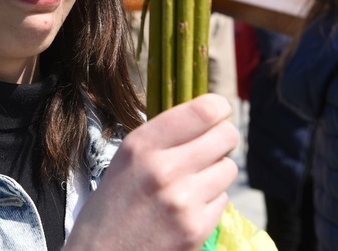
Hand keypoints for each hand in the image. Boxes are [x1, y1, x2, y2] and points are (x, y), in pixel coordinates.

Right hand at [65, 94, 238, 250]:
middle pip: (225, 136)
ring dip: (215, 173)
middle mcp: (164, 168)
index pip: (203, 111)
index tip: (217, 113)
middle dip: (222, 140)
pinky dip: (210, 203)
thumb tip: (205, 117)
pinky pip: (223, 200)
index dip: (218, 108)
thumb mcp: (125, 161)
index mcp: (141, 145)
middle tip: (211, 147)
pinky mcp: (196, 229)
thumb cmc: (109, 208)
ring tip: (191, 184)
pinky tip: (186, 210)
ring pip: (228, 169)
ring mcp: (183, 200)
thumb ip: (161, 139)